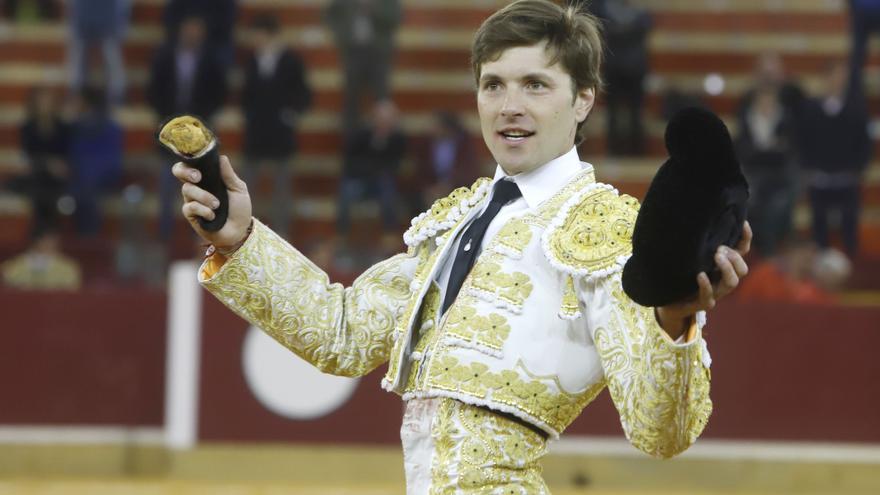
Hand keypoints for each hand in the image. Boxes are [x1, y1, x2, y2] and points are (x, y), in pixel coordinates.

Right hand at [172, 155, 252, 248]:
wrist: (239, 231)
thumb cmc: (239, 209)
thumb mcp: (238, 190)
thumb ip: (229, 175)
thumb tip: (222, 158)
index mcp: (208, 177)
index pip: (191, 163)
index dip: (189, 160)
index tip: (199, 165)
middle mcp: (197, 186)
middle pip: (178, 171)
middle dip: (185, 172)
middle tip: (198, 178)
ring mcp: (192, 200)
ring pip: (187, 190)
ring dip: (204, 196)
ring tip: (217, 205)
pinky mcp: (190, 214)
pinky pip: (190, 207)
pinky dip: (203, 210)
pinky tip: (212, 215)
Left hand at [656, 221, 752, 336]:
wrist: (669, 301)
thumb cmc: (681, 274)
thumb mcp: (691, 255)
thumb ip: (698, 241)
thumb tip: (696, 215)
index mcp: (723, 266)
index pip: (742, 251)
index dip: (745, 238)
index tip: (744, 223)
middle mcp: (722, 279)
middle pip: (742, 269)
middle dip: (734, 257)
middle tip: (719, 248)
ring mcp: (715, 293)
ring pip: (732, 283)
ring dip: (727, 268)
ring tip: (716, 256)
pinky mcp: (702, 303)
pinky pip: (708, 297)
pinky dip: (706, 285)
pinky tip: (700, 275)